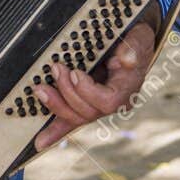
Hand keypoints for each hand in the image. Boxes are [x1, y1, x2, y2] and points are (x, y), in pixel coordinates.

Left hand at [32, 15, 156, 151]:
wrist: (130, 45)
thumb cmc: (134, 43)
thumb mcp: (139, 38)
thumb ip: (134, 47)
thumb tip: (126, 59)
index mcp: (127, 90)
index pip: (109, 101)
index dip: (88, 91)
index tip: (76, 73)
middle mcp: (112, 103)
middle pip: (88, 111)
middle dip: (67, 91)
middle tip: (56, 69)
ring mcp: (97, 107)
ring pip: (75, 117)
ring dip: (55, 104)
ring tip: (40, 89)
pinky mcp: (84, 105)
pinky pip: (70, 121)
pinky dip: (55, 131)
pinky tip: (41, 142)